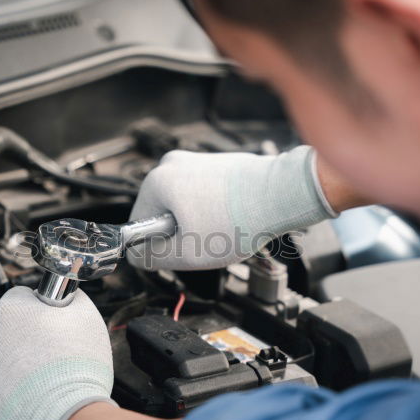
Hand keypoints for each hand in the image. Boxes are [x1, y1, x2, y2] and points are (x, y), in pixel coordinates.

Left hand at [0, 286, 113, 419]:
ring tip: (39, 384)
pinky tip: (26, 400)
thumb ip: (70, 298)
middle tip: (49, 359)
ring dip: (11, 366)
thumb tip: (64, 295)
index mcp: (11, 308)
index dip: (42, 313)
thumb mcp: (89, 318)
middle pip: (5, 329)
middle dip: (23, 340)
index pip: (23, 298)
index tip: (52, 329)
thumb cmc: (77, 373)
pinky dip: (2, 392)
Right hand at [126, 145, 337, 270]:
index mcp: (158, 182)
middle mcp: (173, 164)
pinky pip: (204, 195)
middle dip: (181, 231)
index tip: (181, 249)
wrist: (281, 195)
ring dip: (199, 222)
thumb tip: (137, 257)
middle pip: (162, 213)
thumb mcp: (187, 253)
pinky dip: (215, 209)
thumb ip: (152, 257)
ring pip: (184, 205)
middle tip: (205, 241)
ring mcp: (196, 161)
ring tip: (223, 228)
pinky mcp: (217, 164)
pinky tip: (232, 217)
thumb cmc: (239, 220)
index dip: (157, 245)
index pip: (137, 224)